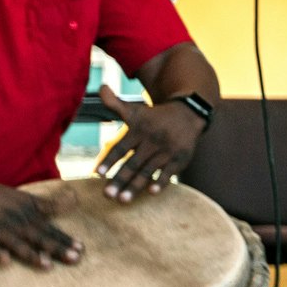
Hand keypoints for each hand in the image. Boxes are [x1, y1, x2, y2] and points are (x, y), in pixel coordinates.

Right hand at [0, 174, 80, 267]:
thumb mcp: (25, 198)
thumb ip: (47, 205)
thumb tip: (73, 203)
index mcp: (27, 214)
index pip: (50, 228)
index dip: (65, 239)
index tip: (82, 249)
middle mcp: (15, 222)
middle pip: (39, 236)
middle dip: (57, 248)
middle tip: (75, 259)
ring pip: (16, 243)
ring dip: (31, 254)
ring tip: (47, 265)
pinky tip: (5, 262)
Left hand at [96, 85, 206, 201]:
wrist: (189, 113)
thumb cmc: (154, 116)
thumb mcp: (135, 109)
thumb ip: (114, 102)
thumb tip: (100, 86)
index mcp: (139, 130)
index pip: (121, 147)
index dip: (109, 160)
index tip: (97, 173)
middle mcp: (153, 140)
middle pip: (133, 163)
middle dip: (120, 179)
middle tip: (107, 195)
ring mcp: (167, 150)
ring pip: (149, 170)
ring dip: (136, 186)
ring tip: (123, 200)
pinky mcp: (181, 157)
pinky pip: (170, 172)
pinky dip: (162, 181)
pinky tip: (152, 192)